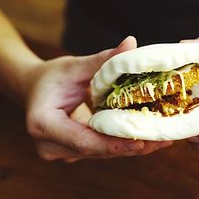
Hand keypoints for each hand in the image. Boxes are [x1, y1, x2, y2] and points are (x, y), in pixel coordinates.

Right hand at [22, 36, 172, 162]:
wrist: (33, 89)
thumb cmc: (51, 76)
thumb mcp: (74, 66)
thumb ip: (102, 60)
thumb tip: (131, 44)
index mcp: (43, 124)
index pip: (83, 140)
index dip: (113, 144)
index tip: (141, 142)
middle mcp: (50, 146)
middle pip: (96, 150)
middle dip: (131, 146)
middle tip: (164, 139)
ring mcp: (62, 153)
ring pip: (103, 153)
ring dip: (133, 147)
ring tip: (164, 138)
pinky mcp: (74, 153)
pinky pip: (103, 149)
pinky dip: (125, 143)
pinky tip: (152, 137)